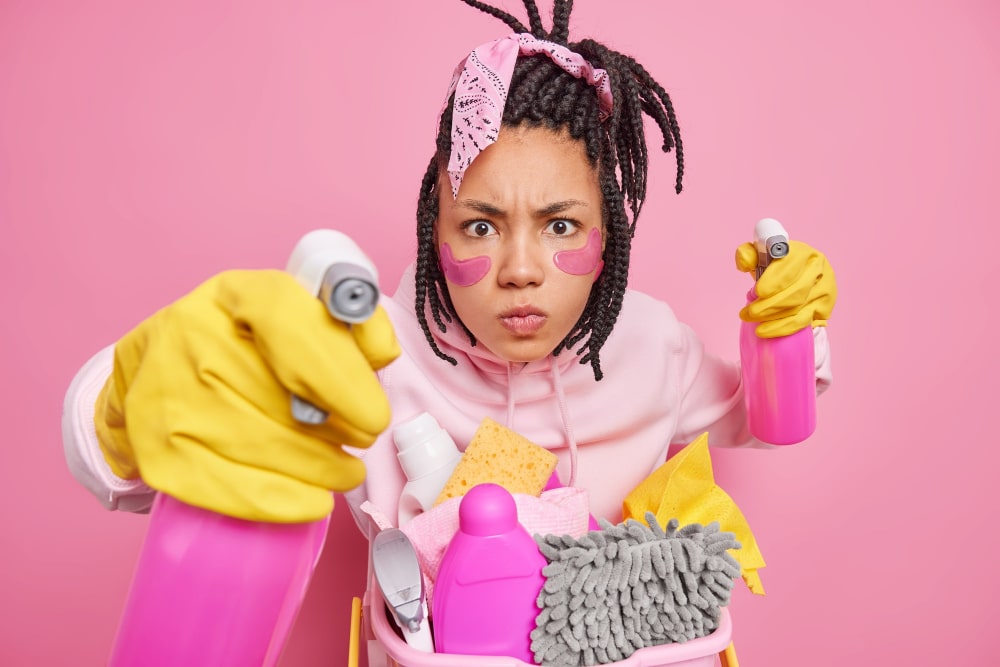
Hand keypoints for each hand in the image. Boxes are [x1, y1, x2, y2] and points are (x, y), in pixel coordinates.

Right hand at [95, 269, 399, 521]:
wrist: (157, 373)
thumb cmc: (245, 346)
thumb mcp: (295, 315)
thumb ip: (349, 324)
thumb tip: (381, 352)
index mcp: (235, 293)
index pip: (289, 322)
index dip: (339, 372)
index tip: (374, 415)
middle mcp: (192, 336)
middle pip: (278, 395)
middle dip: (336, 430)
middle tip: (362, 441)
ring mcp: (166, 394)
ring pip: (261, 446)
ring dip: (318, 469)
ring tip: (344, 472)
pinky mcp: (156, 451)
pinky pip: (230, 487)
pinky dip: (282, 500)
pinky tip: (312, 500)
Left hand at [734, 240, 836, 337]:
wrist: (797, 281)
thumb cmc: (777, 269)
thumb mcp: (761, 258)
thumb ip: (749, 255)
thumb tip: (745, 261)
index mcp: (803, 252)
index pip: (792, 264)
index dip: (775, 279)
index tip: (758, 291)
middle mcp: (818, 270)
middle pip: (796, 291)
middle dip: (768, 305)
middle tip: (747, 313)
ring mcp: (823, 290)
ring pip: (798, 308)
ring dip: (771, 318)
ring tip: (751, 320)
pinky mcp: (823, 308)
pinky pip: (802, 322)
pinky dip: (781, 328)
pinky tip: (765, 330)